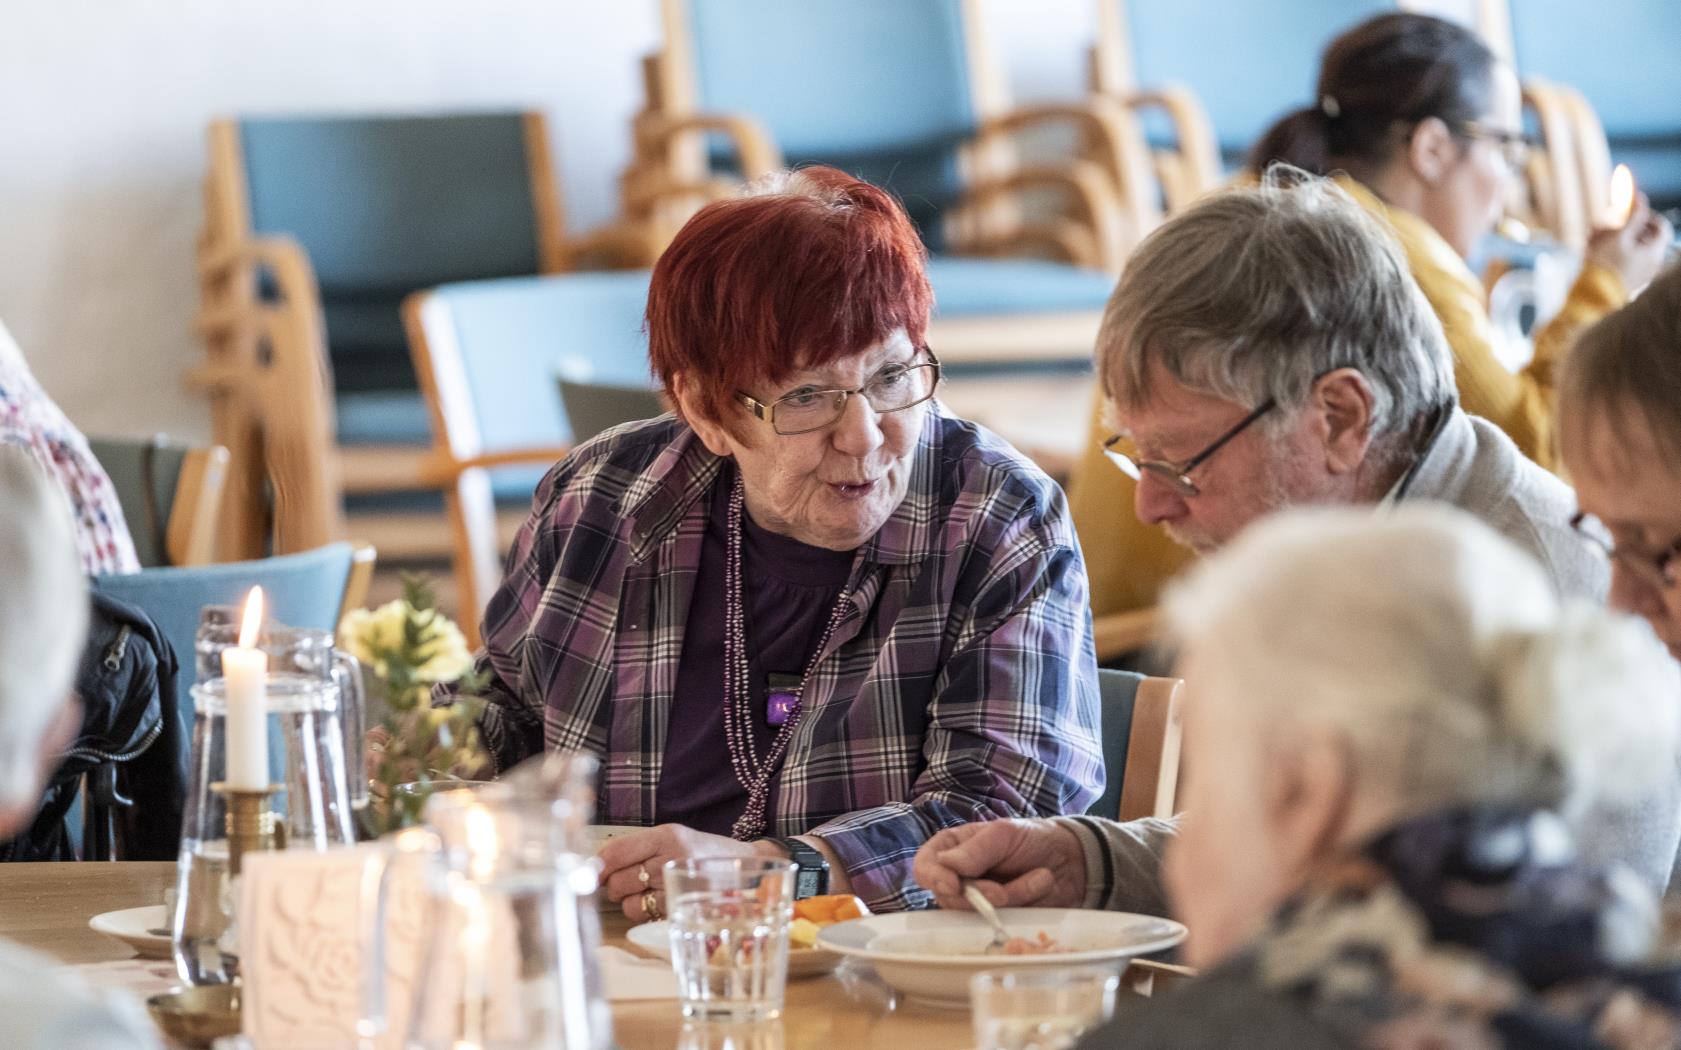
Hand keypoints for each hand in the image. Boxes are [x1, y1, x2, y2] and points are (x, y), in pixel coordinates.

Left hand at [596, 824, 776, 922]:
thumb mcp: (674, 837)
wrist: (747, 867)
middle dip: (615, 886)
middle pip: (618, 880)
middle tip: (628, 882)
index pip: (615, 852)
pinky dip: (644, 912)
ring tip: (646, 892)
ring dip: (630, 902)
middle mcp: (673, 858)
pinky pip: (645, 915)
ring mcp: (680, 885)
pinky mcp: (684, 907)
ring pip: (629, 903)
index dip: (596, 866)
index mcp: (667, 834)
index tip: (593, 873)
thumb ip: (637, 847)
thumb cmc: (702, 852)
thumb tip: (596, 867)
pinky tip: (657, 902)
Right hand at [913, 819, 1086, 910]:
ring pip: (976, 913)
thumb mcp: (1005, 834)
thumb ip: (976, 849)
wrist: (1072, 860)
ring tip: (1039, 877)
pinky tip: (1041, 887)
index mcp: (952, 848)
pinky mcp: (998, 919)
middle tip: (1005, 892)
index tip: (954, 885)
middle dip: (980, 895)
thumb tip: (947, 864)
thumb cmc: (1032, 838)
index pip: (925, 866)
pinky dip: (1024, 906)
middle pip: (947, 897)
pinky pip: (1001, 922)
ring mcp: (978, 901)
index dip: (933, 878)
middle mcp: (958, 877)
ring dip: (1012, 897)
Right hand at [1586, 192, 1673, 293]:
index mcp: (1655, 252)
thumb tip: (1642, 199)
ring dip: (1614, 239)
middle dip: (1625, 228)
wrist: (1591, 297)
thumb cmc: (1605, 265)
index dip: (1648, 215)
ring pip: (1631, 249)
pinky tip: (1593, 250)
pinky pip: (1624, 261)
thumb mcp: (1618, 237)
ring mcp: (1640, 274)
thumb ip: (1633, 217)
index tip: (1631, 213)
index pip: (1662, 227)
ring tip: (1592, 238)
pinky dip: (1612, 253)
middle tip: (1604, 226)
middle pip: (1645, 238)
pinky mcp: (1627, 281)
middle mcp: (1652, 264)